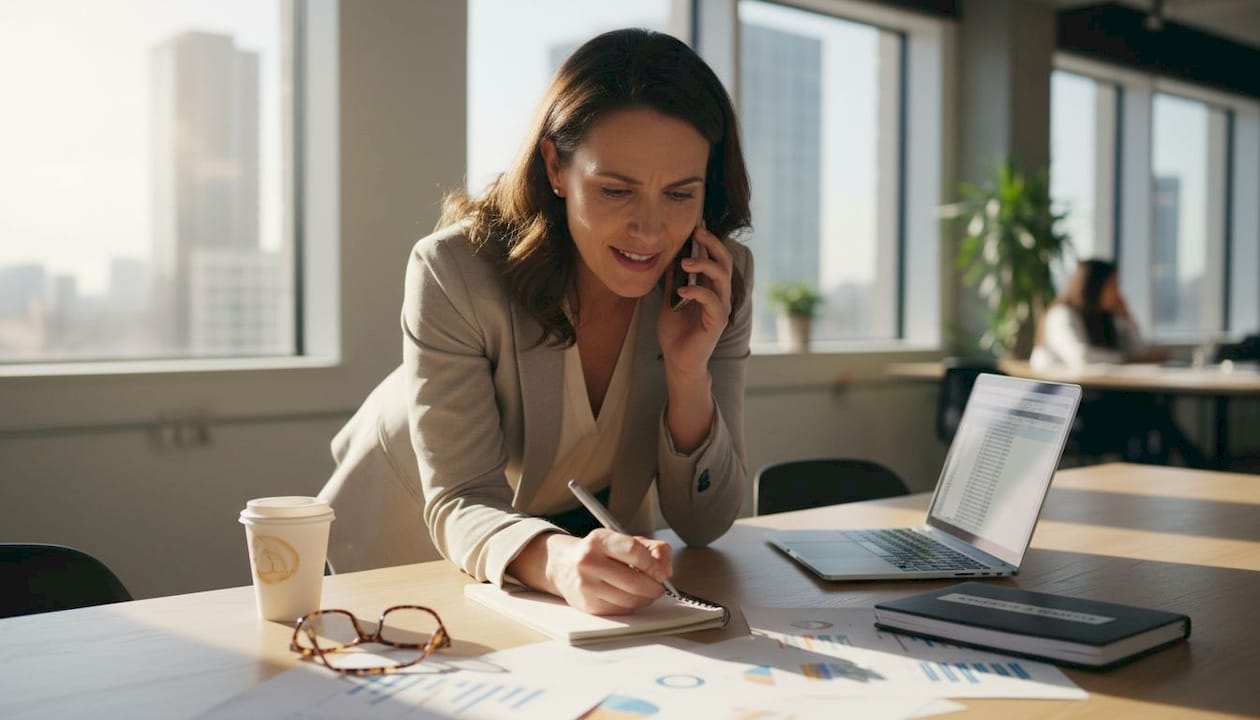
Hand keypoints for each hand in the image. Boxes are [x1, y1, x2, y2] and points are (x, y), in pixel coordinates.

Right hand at [534, 530, 673, 615]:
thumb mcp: (622, 540)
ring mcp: (586, 586)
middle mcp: (589, 562)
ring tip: (647, 592)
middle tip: (659, 587)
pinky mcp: (588, 605)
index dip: (654, 565)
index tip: (663, 573)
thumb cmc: (598, 552)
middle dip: (654, 587)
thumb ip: (651, 548)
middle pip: (634, 581)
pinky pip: (621, 610)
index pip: (634, 552)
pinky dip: (632, 606)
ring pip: (629, 600)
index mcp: (599, 540)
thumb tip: (666, 567)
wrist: (563, 565)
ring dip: (645, 599)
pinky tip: (630, 597)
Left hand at [657, 224, 732, 377]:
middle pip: (724, 262)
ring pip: (722, 277)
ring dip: (705, 265)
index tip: (698, 223)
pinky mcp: (717, 321)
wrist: (677, 360)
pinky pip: (712, 300)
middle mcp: (719, 294)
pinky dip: (697, 291)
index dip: (708, 241)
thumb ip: (672, 280)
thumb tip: (668, 257)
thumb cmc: (675, 332)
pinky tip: (682, 291)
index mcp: (709, 287)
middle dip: (712, 244)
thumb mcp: (669, 300)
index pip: (714, 259)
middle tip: (698, 232)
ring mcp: (720, 307)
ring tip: (686, 261)